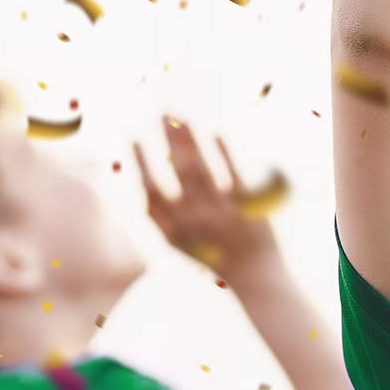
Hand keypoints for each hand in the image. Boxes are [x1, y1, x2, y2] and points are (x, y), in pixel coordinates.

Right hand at [132, 117, 280, 282]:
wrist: (255, 277)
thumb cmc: (214, 255)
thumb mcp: (180, 243)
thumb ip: (160, 219)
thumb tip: (140, 187)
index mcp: (174, 229)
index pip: (151, 190)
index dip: (141, 162)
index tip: (134, 136)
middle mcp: (195, 221)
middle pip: (179, 172)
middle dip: (170, 139)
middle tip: (164, 112)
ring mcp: (221, 215)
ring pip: (202, 169)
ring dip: (191, 140)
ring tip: (184, 117)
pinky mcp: (247, 210)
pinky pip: (234, 175)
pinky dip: (225, 153)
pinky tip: (218, 133)